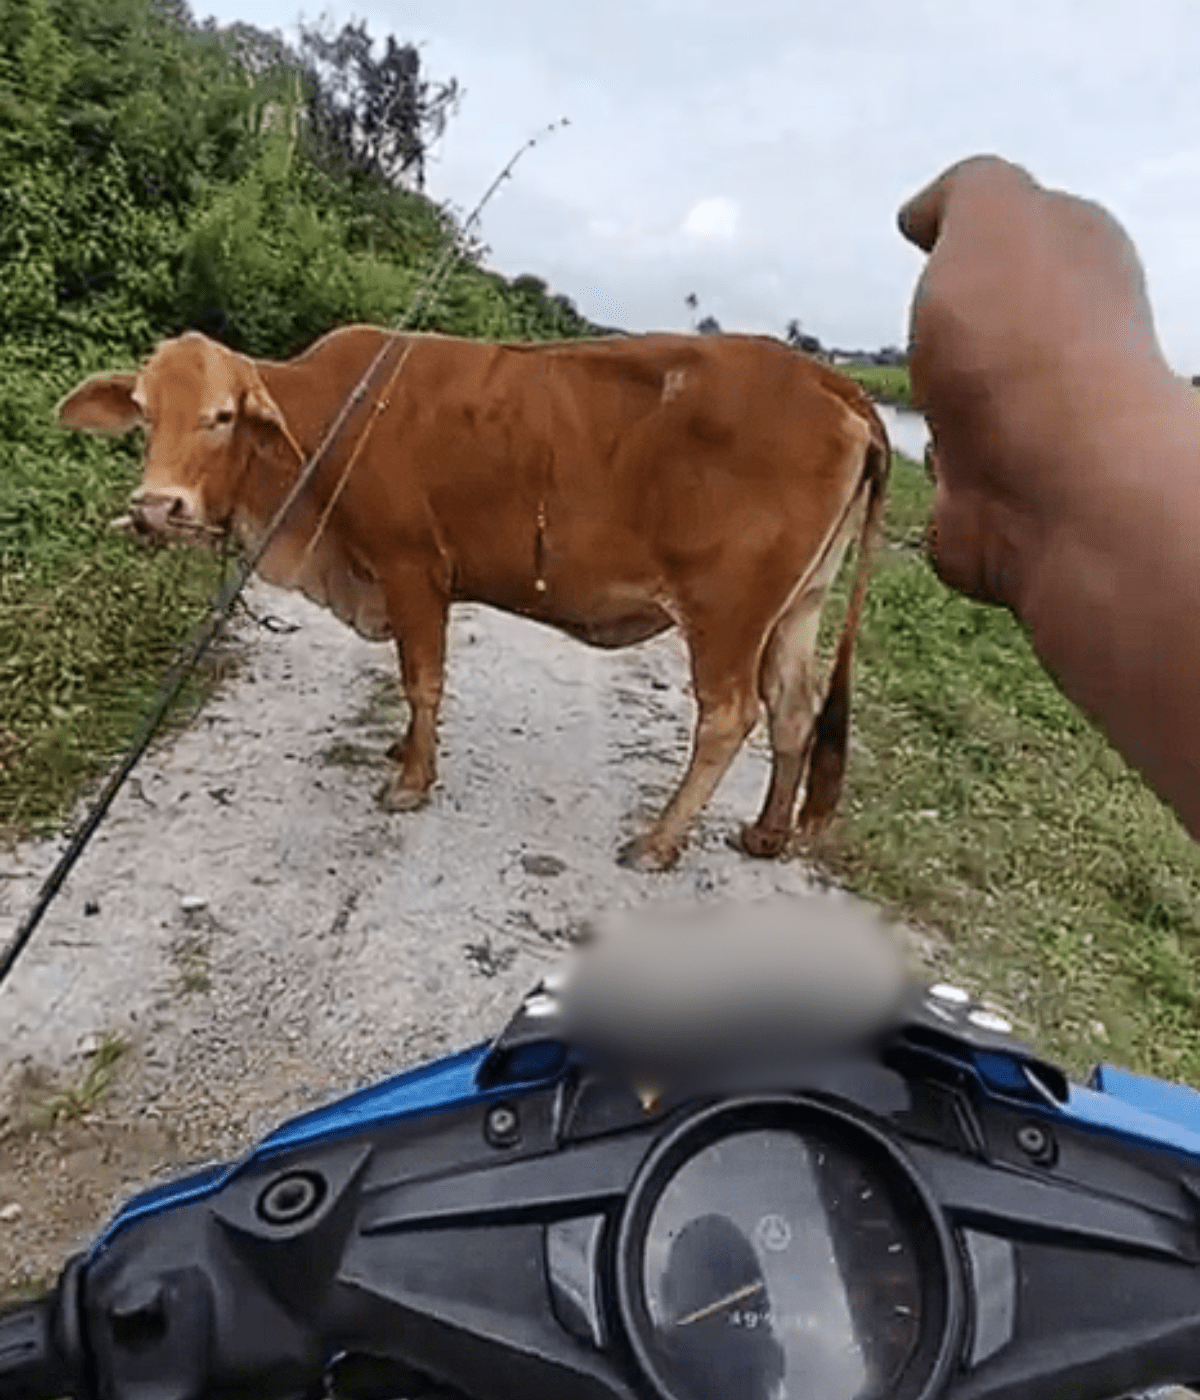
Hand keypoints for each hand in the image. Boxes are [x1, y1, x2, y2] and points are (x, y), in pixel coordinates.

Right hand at [897, 155, 1173, 614]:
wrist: (1047, 482)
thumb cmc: (1024, 339)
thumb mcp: (993, 216)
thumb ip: (966, 191)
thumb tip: (926, 211)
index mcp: (1080, 259)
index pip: (1025, 228)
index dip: (969, 228)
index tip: (918, 234)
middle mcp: (1069, 339)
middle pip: (997, 316)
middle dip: (950, 317)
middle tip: (906, 314)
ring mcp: (1035, 422)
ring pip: (972, 395)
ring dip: (933, 394)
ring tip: (900, 384)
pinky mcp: (996, 492)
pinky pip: (946, 467)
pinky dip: (924, 458)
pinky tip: (905, 448)